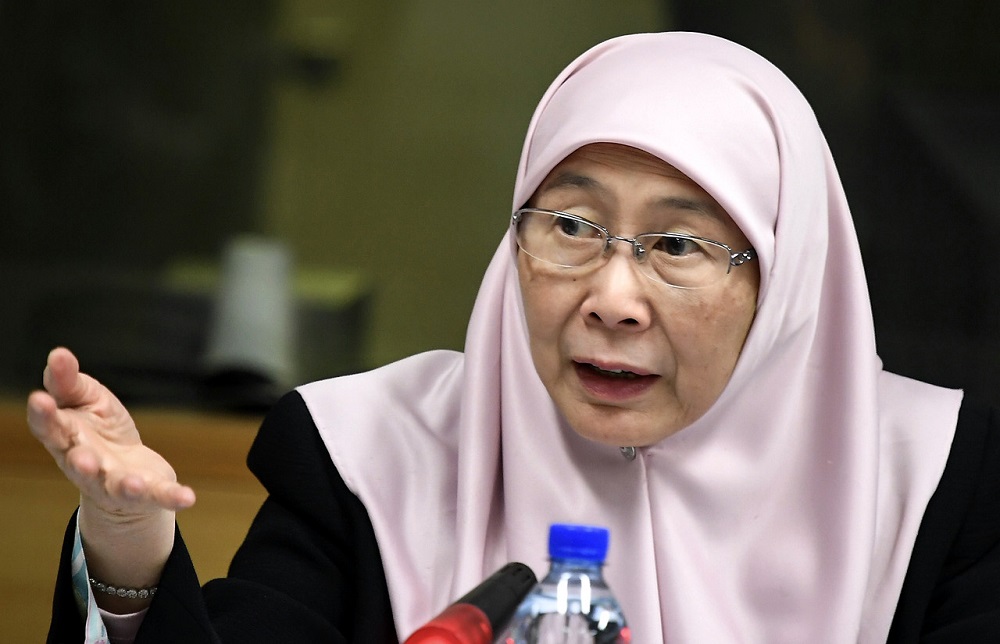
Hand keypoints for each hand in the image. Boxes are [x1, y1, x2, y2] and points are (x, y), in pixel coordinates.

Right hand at [27, 347, 195, 610]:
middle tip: (82, 459)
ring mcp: (117, 482)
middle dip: (81, 462)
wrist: (127, 473)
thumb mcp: (87, 401)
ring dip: (126, 485)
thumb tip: (58, 353)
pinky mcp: (148, 491)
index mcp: (68, 438)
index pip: (50, 428)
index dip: (43, 415)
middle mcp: (88, 465)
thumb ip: (70, 383)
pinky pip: (160, 496)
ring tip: (134, 484)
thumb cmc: (100, 432)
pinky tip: (187, 498)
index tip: (40, 398)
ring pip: (117, 486)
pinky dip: (173, 497)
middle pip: (80, 464)